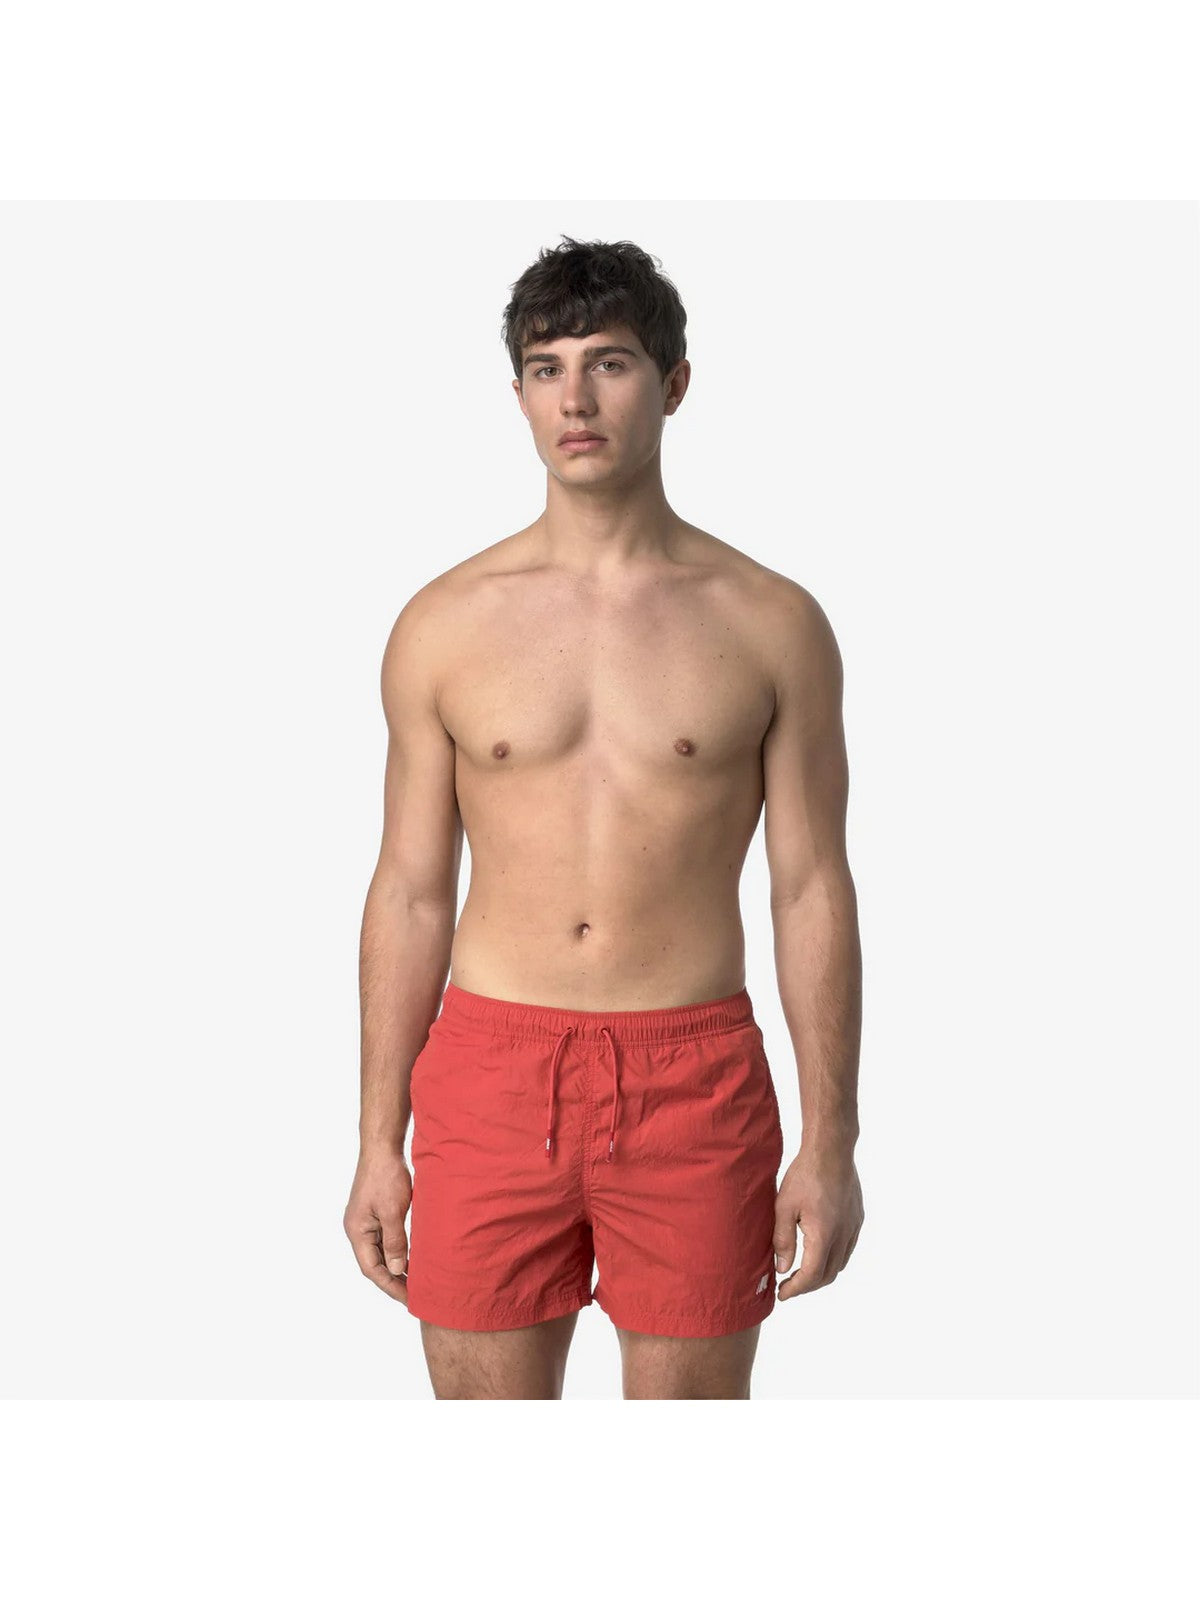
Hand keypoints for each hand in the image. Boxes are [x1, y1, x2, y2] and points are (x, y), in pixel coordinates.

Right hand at [344, 1144, 412, 1303]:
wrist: (383, 1146)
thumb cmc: (386, 1175)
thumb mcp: (393, 1210)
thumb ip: (395, 1241)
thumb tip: (397, 1270)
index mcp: (357, 1231)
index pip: (372, 1269)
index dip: (391, 1286)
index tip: (410, 1298)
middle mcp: (358, 1229)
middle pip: (375, 1264)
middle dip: (394, 1281)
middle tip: (417, 1295)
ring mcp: (366, 1221)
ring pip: (380, 1253)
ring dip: (396, 1267)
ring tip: (417, 1282)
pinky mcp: (375, 1213)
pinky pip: (385, 1240)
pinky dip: (397, 1251)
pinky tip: (413, 1257)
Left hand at [773, 1142, 863, 1298]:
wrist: (831, 1151)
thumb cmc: (804, 1176)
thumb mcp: (784, 1207)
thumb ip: (783, 1240)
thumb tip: (782, 1268)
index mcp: (823, 1235)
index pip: (811, 1276)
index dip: (796, 1289)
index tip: (782, 1293)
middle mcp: (843, 1236)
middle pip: (827, 1275)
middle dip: (807, 1285)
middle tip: (788, 1285)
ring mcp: (853, 1228)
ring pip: (839, 1264)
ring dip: (821, 1274)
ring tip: (802, 1271)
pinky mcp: (857, 1219)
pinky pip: (847, 1249)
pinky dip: (833, 1259)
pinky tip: (819, 1251)